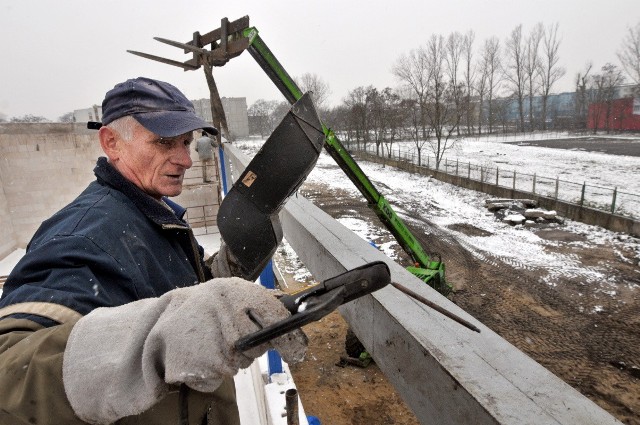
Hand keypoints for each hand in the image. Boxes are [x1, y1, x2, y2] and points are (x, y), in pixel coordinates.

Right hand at [63, 278, 306, 423]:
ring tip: (207, 344)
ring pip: (239, 362)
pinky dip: (210, 372)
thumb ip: (260, 307)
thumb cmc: (200, 314)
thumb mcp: (229, 299)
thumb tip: (294, 320)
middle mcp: (221, 307)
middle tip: (230, 339)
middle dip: (250, 348)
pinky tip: (197, 356)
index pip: (274, 314)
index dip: (289, 336)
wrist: (154, 326)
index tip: (297, 350)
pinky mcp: (195, 360)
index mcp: (233, 289)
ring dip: (228, 360)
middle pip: (257, 345)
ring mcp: (206, 333)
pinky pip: (218, 375)